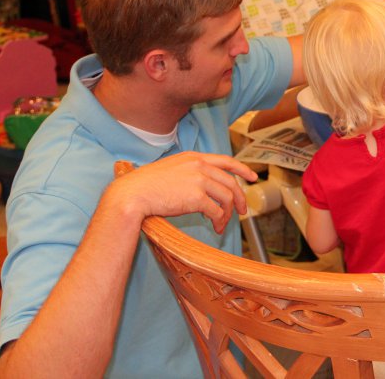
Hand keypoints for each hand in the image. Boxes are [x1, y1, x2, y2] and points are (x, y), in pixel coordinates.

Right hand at [106, 152, 257, 232]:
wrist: (132, 194)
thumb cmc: (145, 185)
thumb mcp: (171, 170)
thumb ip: (189, 173)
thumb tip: (204, 188)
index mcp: (193, 157)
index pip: (226, 160)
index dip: (242, 169)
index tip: (252, 177)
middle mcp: (199, 165)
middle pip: (231, 182)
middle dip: (240, 198)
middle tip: (242, 211)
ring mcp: (199, 180)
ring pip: (227, 198)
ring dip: (228, 214)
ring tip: (222, 224)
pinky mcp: (196, 197)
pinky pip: (217, 211)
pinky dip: (220, 221)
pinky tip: (215, 227)